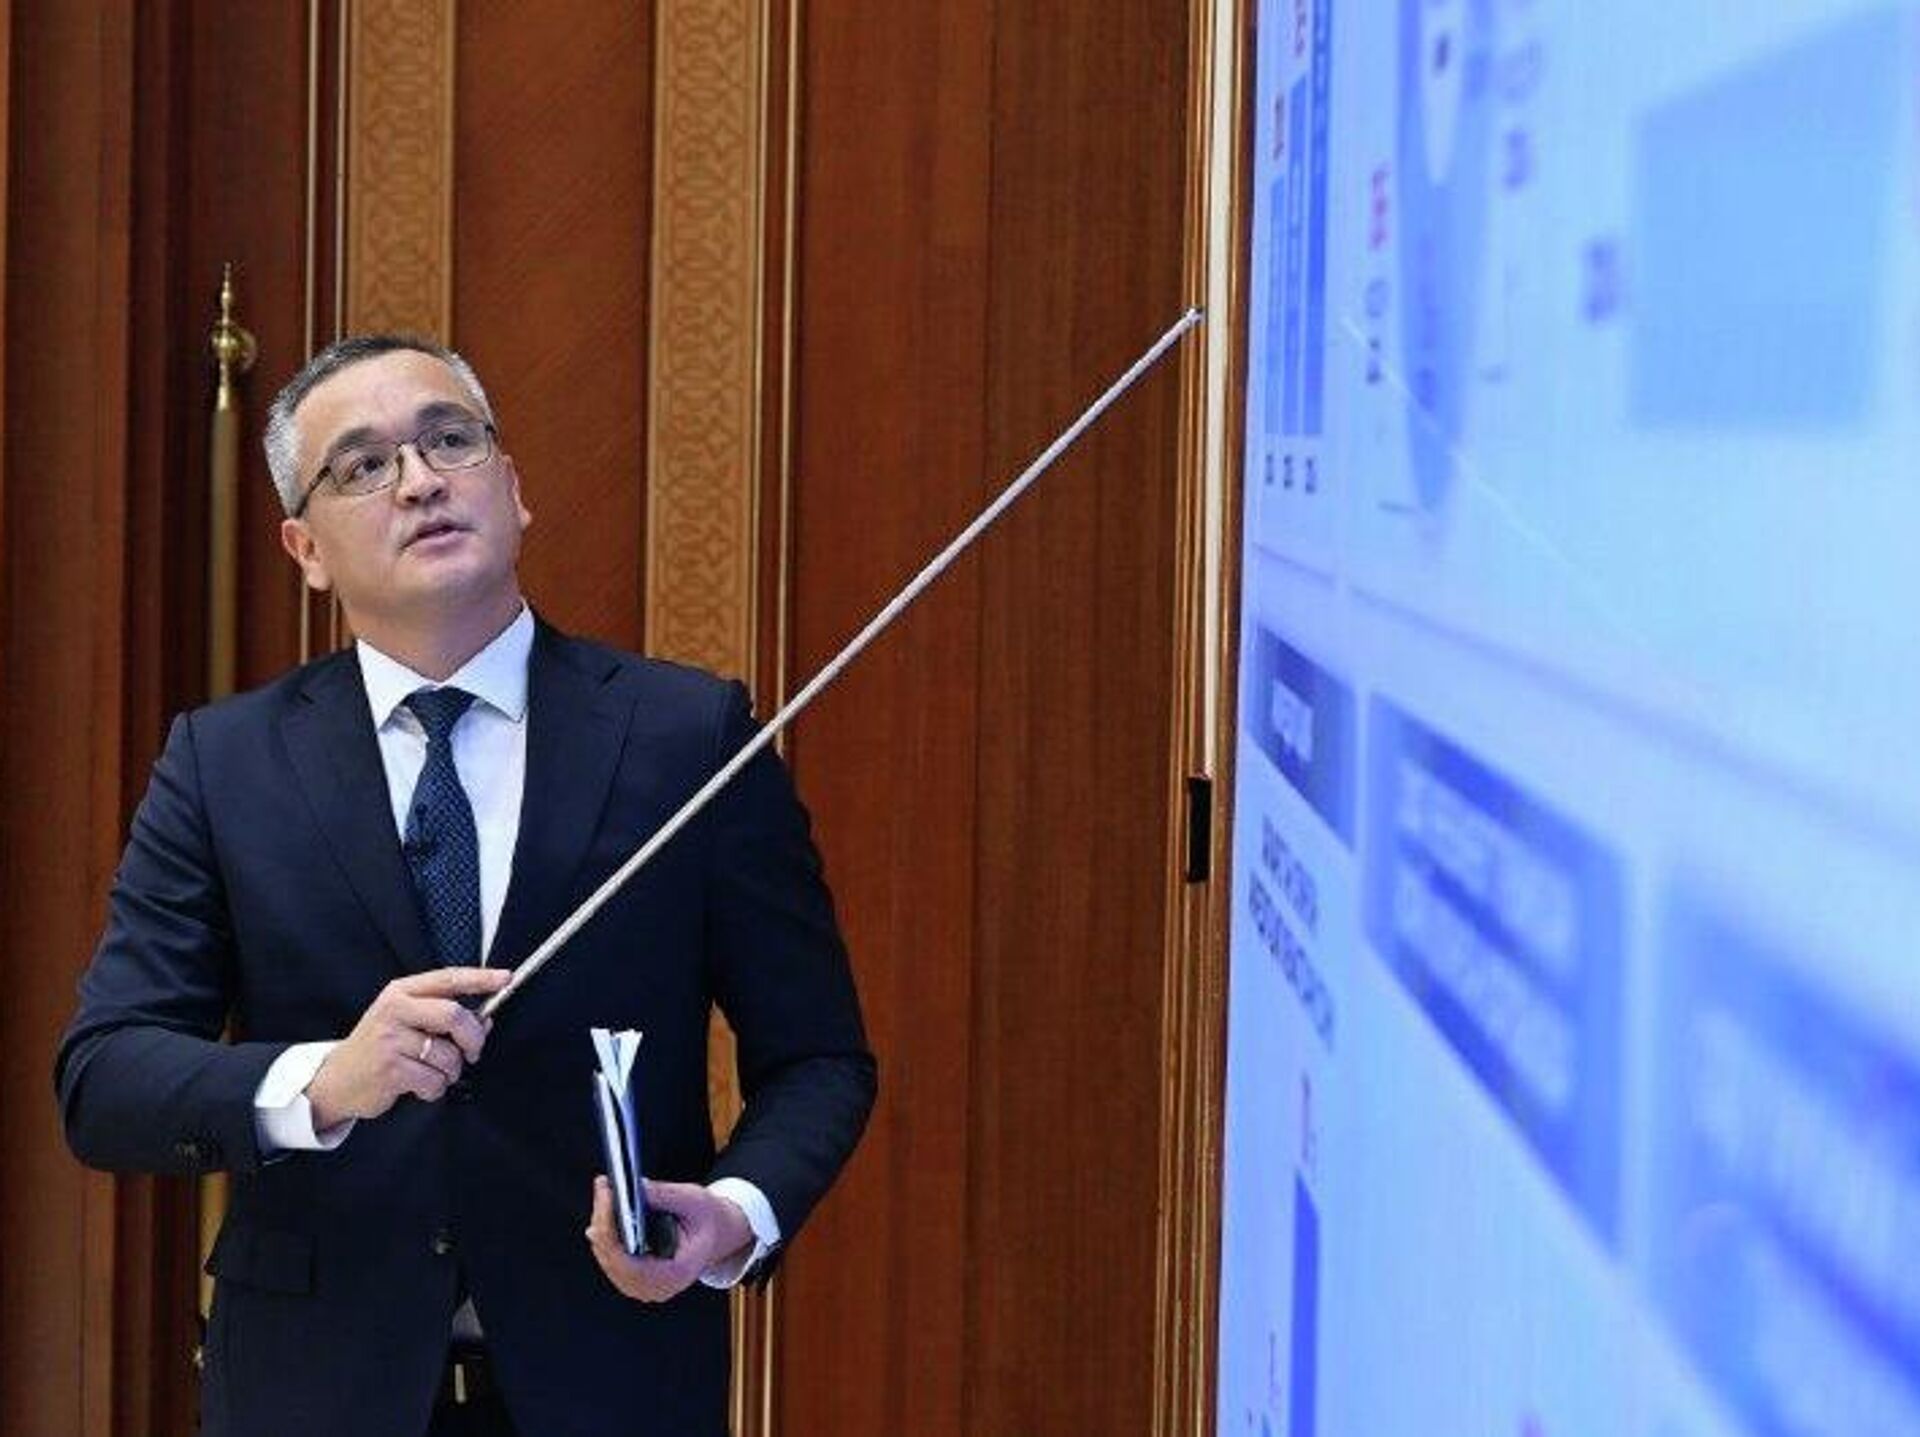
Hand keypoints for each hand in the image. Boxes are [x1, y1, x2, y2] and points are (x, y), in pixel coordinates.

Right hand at [305, 967, 510, 1128]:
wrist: (336, 1079)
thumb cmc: (380, 1047)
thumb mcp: (405, 1020)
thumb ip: (442, 1015)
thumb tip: (487, 1020)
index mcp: (401, 992)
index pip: (448, 978)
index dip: (480, 978)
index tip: (506, 978)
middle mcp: (395, 1010)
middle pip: (453, 1015)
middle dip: (473, 1037)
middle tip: (474, 1052)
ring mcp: (390, 1040)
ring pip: (448, 1054)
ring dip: (451, 1071)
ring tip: (435, 1072)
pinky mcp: (389, 1069)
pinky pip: (434, 1080)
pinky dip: (435, 1088)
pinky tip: (419, 1085)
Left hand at [585, 1177, 753, 1302]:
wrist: (716, 1236)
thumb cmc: (708, 1221)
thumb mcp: (694, 1200)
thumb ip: (664, 1195)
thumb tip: (634, 1188)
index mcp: (675, 1275)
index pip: (629, 1263)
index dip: (612, 1233)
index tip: (609, 1200)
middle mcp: (655, 1288)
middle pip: (613, 1260)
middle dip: (604, 1221)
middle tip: (603, 1188)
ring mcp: (642, 1287)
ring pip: (607, 1259)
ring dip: (602, 1225)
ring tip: (603, 1192)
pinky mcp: (632, 1278)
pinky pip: (610, 1258)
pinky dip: (605, 1233)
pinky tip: (603, 1211)